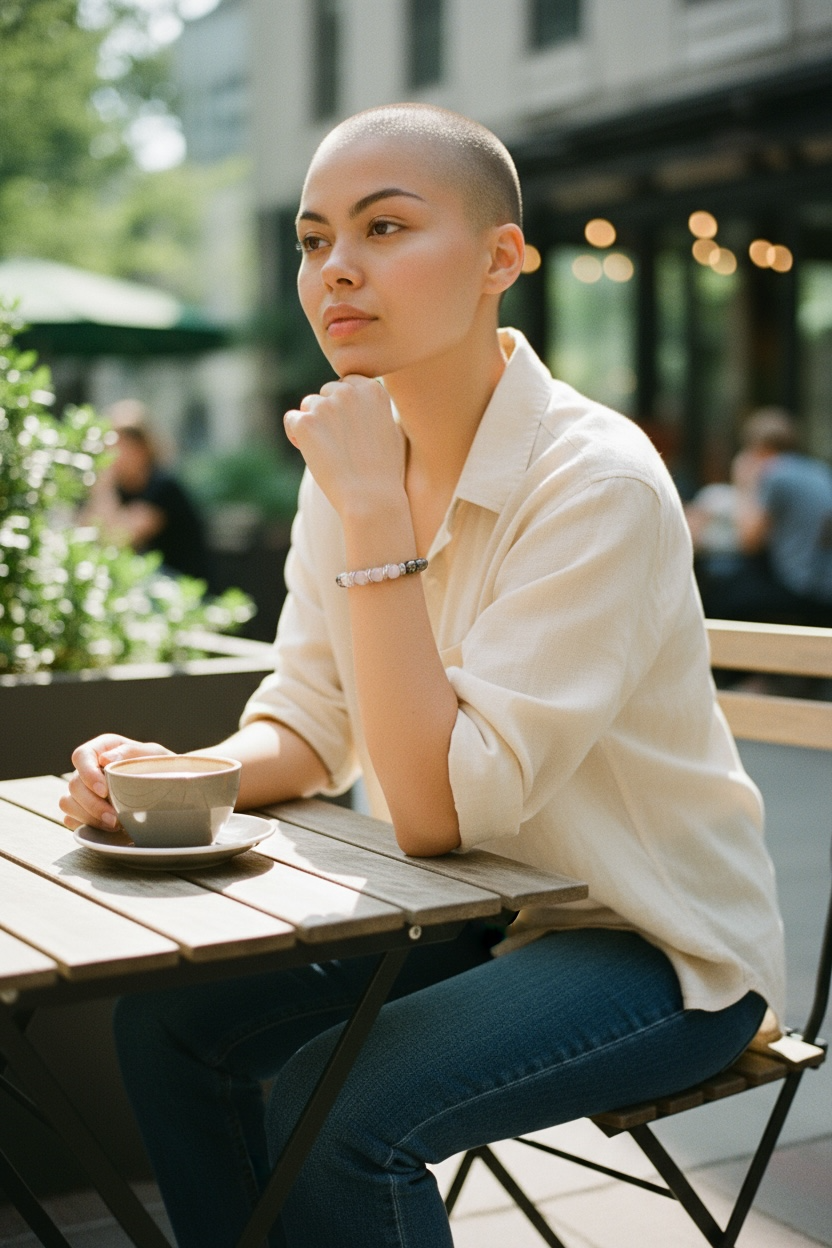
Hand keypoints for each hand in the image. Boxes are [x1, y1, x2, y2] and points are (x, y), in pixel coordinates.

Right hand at [60, 734, 170, 830]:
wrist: (167, 791)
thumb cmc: (159, 768)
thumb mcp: (153, 755)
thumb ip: (130, 752)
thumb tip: (105, 759)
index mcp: (102, 749)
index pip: (81, 756)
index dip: (87, 774)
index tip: (104, 790)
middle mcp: (88, 768)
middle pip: (73, 784)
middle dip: (92, 804)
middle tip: (114, 819)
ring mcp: (82, 790)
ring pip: (67, 803)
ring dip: (88, 817)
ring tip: (114, 825)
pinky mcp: (81, 810)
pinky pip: (70, 819)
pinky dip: (86, 826)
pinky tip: (107, 830)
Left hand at [284, 376, 405, 518]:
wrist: (372, 498)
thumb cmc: (385, 471)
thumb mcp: (392, 430)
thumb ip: (374, 409)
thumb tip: (359, 401)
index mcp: (373, 389)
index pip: (348, 383)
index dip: (345, 406)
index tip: (350, 429)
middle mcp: (349, 391)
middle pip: (327, 392)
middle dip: (328, 413)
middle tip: (339, 444)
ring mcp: (326, 405)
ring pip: (308, 405)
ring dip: (313, 424)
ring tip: (329, 452)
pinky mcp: (305, 422)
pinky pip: (291, 420)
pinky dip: (296, 436)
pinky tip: (312, 453)